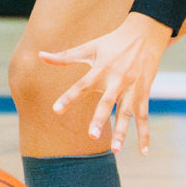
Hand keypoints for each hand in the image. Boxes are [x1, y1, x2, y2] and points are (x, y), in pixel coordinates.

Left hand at [38, 11, 172, 151]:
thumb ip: (64, 56)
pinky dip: (145, 134)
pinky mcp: (144, 94)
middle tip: (92, 136)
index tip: (56, 110)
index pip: (82, 85)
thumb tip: (40, 56)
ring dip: (123, 132)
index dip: (69, 97)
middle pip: (108, 102)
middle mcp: (117, 80)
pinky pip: (144, 117)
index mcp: (101, 69)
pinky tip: (144, 152)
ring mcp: (132, 88)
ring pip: (127, 113)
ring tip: (116, 150)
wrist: (145, 34)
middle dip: (101, 119)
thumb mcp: (89, 47)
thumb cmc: (112, 42)